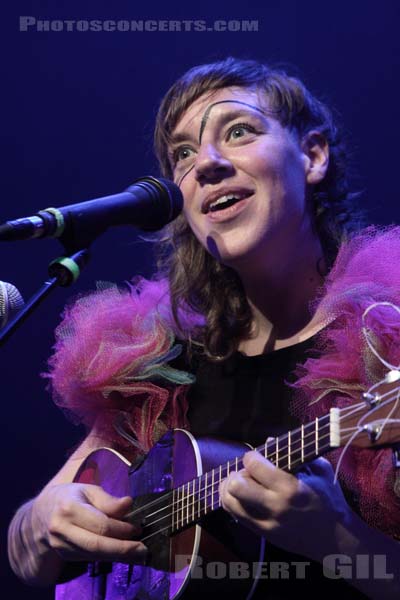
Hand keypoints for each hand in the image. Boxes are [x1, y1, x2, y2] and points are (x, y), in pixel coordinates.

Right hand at [32, 483, 147, 562]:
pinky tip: (122, 555)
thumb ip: (108, 500)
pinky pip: (89, 558)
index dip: (121, 529)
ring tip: (138, 554)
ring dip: (118, 556)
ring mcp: (61, 545)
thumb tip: (128, 503)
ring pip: (93, 555)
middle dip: (122, 549)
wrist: (41, 514)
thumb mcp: (88, 490)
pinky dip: (108, 557)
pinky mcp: (65, 555)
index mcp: (69, 507)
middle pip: (96, 545)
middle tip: (142, 549)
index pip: (100, 524)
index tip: (137, 528)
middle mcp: (62, 529)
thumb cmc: (70, 497)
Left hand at [219, 451, 349, 559]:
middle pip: (236, 486)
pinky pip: (236, 516)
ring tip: (241, 483)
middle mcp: (275, 506)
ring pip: (230, 502)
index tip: (256, 456)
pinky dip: (234, 503)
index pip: (254, 465)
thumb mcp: (319, 471)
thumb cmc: (329, 500)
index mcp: (290, 488)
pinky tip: (243, 496)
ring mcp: (267, 523)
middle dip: (237, 473)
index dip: (251, 456)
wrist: (337, 539)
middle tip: (247, 473)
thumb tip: (269, 441)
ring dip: (231, 489)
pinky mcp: (264, 535)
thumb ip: (295, 454)